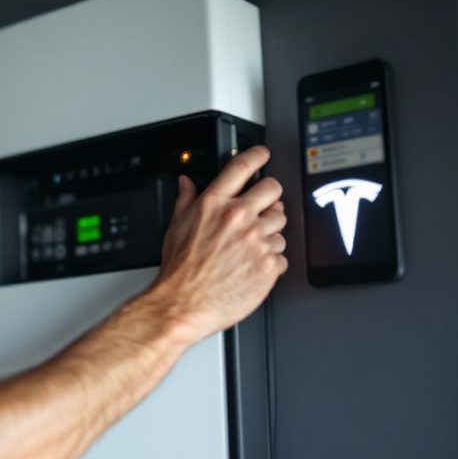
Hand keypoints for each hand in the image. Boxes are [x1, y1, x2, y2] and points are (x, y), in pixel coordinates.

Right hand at [150, 146, 287, 340]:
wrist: (183, 304)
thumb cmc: (179, 271)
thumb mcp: (176, 227)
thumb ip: (186, 200)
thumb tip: (186, 183)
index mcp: (214, 204)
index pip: (242, 167)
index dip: (257, 155)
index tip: (262, 154)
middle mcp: (238, 217)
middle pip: (272, 189)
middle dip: (270, 197)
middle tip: (263, 207)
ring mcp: (256, 240)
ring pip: (280, 225)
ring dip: (269, 234)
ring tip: (249, 249)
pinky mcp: (268, 264)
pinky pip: (281, 255)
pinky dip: (270, 262)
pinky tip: (252, 267)